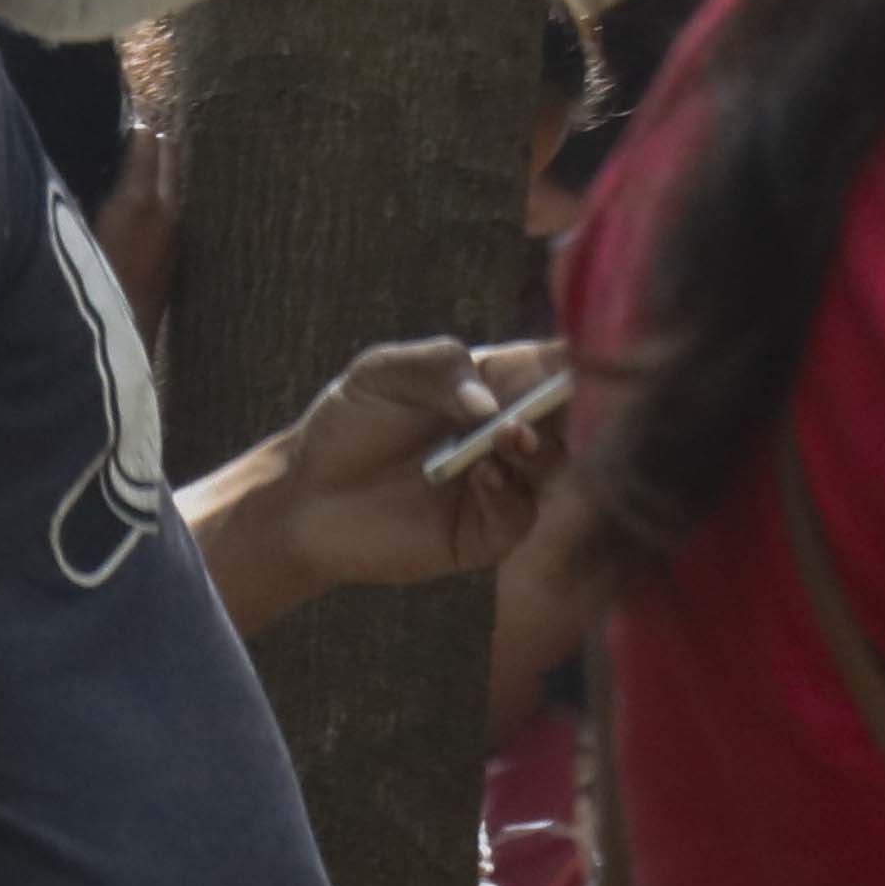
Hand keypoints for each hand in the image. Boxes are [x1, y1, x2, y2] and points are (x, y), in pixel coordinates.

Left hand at [271, 339, 562, 591]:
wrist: (304, 495)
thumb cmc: (348, 423)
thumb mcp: (380, 374)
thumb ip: (436, 367)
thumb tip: (487, 403)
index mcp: (502, 383)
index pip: (561, 365)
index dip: (581, 358)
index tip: (580, 354)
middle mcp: (516, 431)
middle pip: (579, 418)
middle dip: (577, 406)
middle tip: (551, 398)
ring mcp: (507, 482)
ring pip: (559, 466)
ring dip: (539, 448)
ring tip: (507, 434)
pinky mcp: (487, 531)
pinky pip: (520, 514)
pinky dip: (509, 492)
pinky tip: (483, 473)